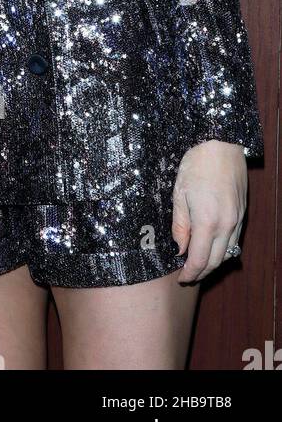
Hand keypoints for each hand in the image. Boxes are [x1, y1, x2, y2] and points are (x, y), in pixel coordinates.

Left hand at [171, 141, 246, 281]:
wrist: (220, 143)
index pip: (199, 260)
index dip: (189, 273)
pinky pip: (235, 240)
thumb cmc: (196, 164)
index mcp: (207, 222)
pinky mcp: (242, 213)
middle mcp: (226, 225)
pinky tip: (213, 248)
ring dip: (213, 263)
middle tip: (187, 276)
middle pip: (216, 261)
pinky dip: (224, 250)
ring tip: (199, 266)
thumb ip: (179, 225)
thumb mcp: (179, 193)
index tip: (180, 278)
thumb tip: (179, 248)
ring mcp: (237, 219)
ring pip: (228, 253)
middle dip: (201, 273)